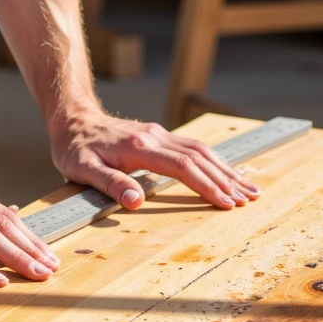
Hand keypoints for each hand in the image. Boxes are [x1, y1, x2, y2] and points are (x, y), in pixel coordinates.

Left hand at [49, 109, 260, 211]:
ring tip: (249, 186)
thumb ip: (110, 184)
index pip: (181, 167)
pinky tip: (226, 170)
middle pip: (199, 157)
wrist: (72, 118)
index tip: (226, 202)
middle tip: (250, 198)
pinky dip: (214, 160)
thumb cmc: (75, 147)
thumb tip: (136, 201)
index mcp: (138, 146)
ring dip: (225, 168)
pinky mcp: (159, 135)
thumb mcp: (82, 169)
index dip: (205, 185)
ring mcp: (159, 133)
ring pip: (201, 149)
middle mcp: (154, 136)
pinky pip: (193, 147)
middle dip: (226, 179)